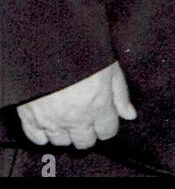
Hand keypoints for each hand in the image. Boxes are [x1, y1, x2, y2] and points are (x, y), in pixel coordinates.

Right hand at [17, 62, 136, 148]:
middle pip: (84, 142)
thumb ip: (121, 95)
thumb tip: (130, 115)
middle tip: (87, 120)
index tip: (105, 120)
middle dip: (88, 133)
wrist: (49, 45)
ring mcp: (51, 121)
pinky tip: (50, 122)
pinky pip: (37, 138)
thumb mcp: (111, 69)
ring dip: (67, 133)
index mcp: (98, 107)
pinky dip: (44, 134)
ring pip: (62, 142)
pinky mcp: (30, 118)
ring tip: (68, 117)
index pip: (107, 132)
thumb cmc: (84, 53)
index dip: (108, 127)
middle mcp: (75, 119)